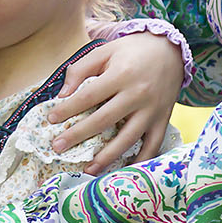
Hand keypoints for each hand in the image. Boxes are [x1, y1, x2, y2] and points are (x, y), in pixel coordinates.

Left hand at [50, 33, 183, 172]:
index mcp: (121, 75)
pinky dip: (140, 161)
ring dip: (107, 157)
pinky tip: (123, 172)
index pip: (89, 96)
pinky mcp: (164, 120)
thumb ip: (81, 69)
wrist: (171, 50)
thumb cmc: (132, 51)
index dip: (68, 109)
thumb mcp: (105, 51)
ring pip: (128, 139)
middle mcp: (138, 94)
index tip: (51, 119)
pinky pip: (153, 145)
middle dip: (79, 136)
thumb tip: (62, 95)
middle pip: (104, 120)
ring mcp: (152, 110)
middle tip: (58, 147)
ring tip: (87, 170)